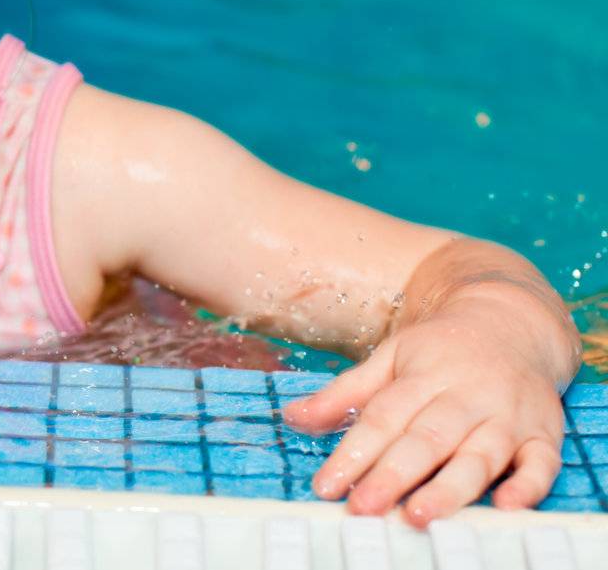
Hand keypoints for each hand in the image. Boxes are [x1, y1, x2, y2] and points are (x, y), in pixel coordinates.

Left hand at [280, 298, 567, 526]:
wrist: (513, 321)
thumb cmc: (442, 347)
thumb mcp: (390, 357)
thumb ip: (344, 392)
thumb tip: (292, 418)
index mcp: (423, 375)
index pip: (383, 418)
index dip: (353, 453)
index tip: (327, 486)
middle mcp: (466, 396)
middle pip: (426, 439)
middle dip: (393, 475)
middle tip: (364, 508)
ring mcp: (507, 416)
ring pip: (479, 455)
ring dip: (450, 487)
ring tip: (418, 515)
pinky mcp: (544, 434)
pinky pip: (541, 463)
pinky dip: (528, 486)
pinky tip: (506, 506)